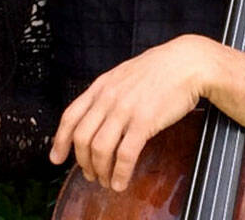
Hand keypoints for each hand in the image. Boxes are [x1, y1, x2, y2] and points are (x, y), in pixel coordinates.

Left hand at [49, 34, 216, 191]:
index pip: (70, 116)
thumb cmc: (160, 69)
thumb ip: (108, 92)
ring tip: (106, 180)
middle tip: (90, 174)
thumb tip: (97, 114)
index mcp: (102, 86)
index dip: (59, 141)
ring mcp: (125, 109)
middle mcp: (109, 98)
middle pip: (82, 137)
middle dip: (82, 162)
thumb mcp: (124, 74)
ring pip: (100, 149)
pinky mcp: (144, 121)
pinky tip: (121, 181)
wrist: (187, 63)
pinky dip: (120, 172)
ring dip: (100, 171)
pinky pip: (125, 154)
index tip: (56, 158)